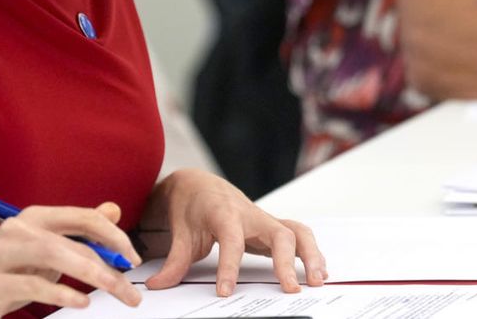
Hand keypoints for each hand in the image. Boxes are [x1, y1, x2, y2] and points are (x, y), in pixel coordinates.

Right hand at [0, 202, 142, 317]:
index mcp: (34, 217)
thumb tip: (112, 211)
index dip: (114, 236)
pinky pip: (36, 285)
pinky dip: (63, 295)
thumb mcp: (42, 250)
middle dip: (110, 265)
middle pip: (75, 241)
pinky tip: (81, 302)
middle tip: (131, 289)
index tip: (133, 258)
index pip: (83, 217)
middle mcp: (18, 229)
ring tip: (116, 292)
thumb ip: (76, 233)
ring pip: (58, 258)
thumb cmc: (3, 272)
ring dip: (94, 277)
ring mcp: (2, 254)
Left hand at [140, 169, 326, 295]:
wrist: (198, 184)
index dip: (229, 266)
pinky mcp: (272, 227)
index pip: (231, 239)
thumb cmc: (191, 205)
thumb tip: (157, 285)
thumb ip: (174, 261)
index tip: (225, 292)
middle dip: (287, 261)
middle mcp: (250, 214)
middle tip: (290, 288)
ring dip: (310, 255)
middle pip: (278, 233)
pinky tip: (319, 272)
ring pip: (297, 231)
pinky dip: (312, 252)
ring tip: (317, 281)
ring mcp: (265, 220)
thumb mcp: (180, 232)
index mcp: (224, 212)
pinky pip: (299, 236)